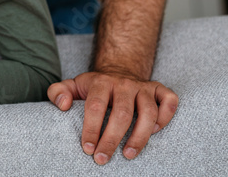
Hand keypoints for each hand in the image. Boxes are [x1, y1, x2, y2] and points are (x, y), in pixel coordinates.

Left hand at [48, 71, 177, 163]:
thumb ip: (58, 92)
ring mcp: (143, 87)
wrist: (118, 68)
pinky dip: (166, 117)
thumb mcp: (73, 85)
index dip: (91, 129)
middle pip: (121, 114)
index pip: (95, 106)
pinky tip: (156, 132)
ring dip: (140, 136)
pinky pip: (169, 101)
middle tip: (103, 159)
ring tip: (128, 155)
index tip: (87, 148)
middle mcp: (124, 84)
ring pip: (148, 112)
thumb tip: (63, 106)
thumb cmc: (94, 86)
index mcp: (100, 82)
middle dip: (112, 139)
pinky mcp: (159, 89)